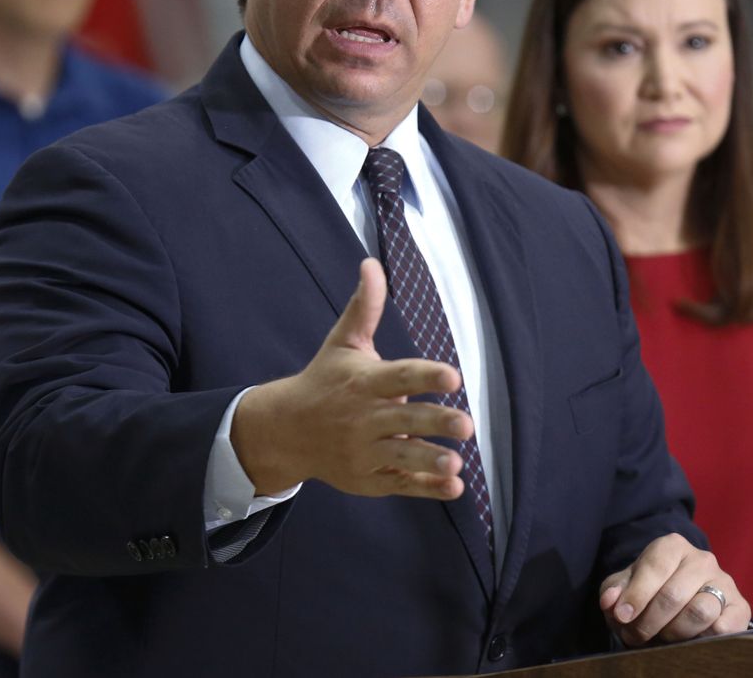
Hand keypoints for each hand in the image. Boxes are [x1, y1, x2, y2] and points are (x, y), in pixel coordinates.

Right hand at [231, 257, 472, 497]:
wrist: (285, 431)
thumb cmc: (324, 381)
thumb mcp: (343, 343)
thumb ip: (364, 307)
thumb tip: (371, 264)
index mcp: (364, 382)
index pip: (399, 377)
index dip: (426, 376)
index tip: (453, 376)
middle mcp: (365, 418)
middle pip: (405, 420)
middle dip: (436, 422)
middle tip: (467, 425)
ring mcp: (366, 452)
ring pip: (401, 456)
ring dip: (429, 461)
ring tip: (457, 464)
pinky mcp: (369, 478)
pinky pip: (400, 484)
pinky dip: (426, 488)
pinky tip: (454, 488)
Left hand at [599, 534, 750, 645]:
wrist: (689, 600)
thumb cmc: (652, 590)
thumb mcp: (628, 586)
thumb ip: (615, 591)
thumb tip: (611, 602)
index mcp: (673, 546)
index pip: (655, 567)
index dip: (636, 594)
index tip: (622, 616)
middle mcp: (702, 559)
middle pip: (674, 594)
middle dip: (650, 621)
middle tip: (636, 636)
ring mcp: (724, 582)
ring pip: (699, 612)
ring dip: (674, 633)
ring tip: (662, 638)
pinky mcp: (740, 607)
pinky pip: (724, 627)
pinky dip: (704, 639)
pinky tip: (690, 640)